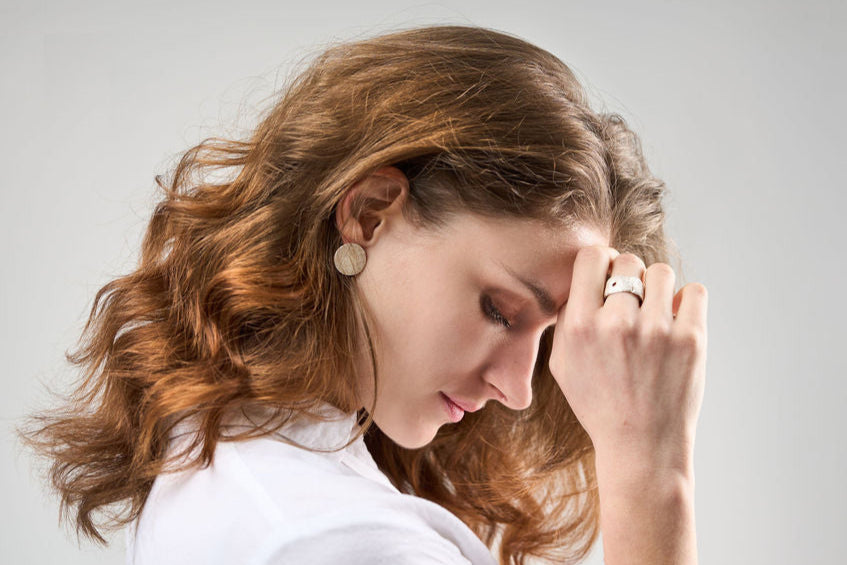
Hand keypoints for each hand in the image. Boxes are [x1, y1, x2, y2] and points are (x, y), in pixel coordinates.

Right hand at [548, 246, 707, 474]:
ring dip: (658, 288)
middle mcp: (616, 323)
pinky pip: (694, 292)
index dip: (601, 262)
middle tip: (632, 303)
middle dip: (629, 277)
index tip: (607, 277)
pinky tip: (676, 320)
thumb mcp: (563, 364)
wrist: (640, 446)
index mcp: (580, 326)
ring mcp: (657, 330)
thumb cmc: (599, 404)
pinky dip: (686, 301)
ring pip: (661, 272)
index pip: (592, 257)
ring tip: (655, 313)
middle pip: (628, 261)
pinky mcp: (691, 339)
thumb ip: (568, 319)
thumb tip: (584, 279)